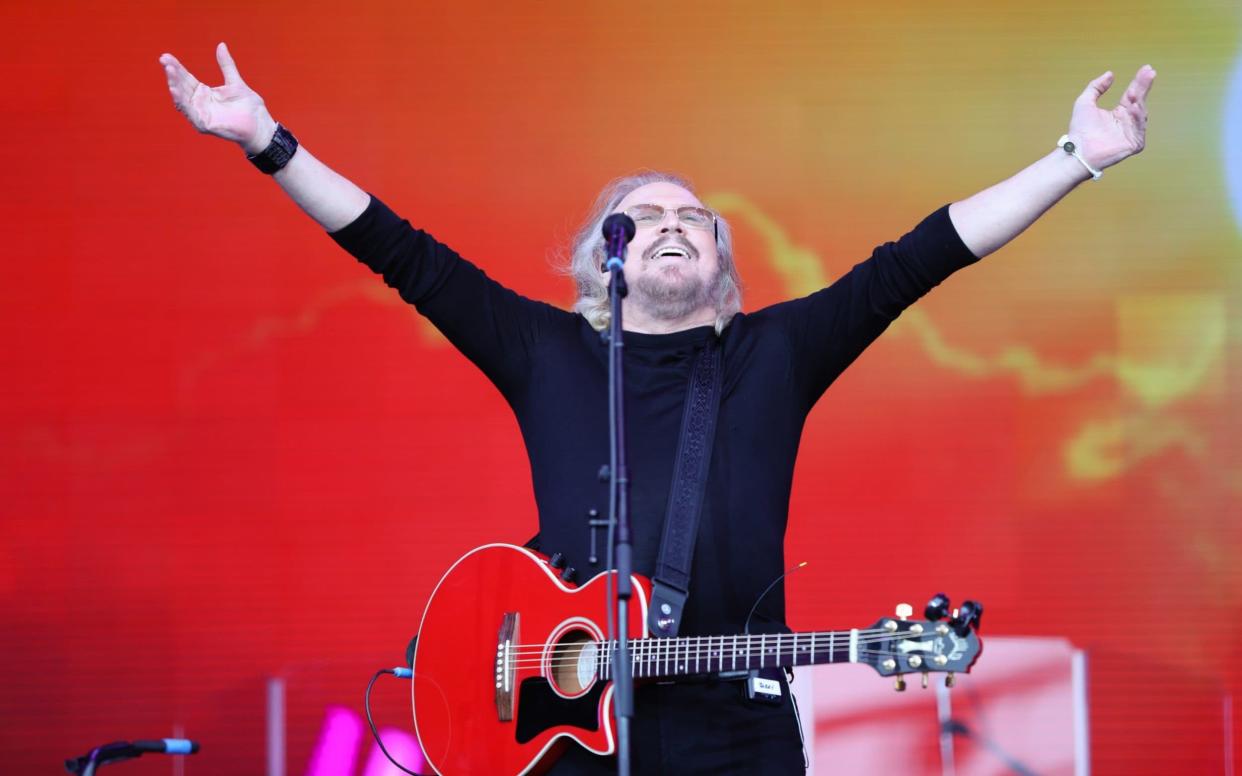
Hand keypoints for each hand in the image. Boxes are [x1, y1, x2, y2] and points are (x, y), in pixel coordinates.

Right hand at [159, 42, 276, 153]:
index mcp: (204, 93)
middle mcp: (199, 103)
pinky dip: (182, 102)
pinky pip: (191, 113)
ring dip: (175, 85)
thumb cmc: (249, 107)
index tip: (166, 56)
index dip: (176, 67)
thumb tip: (221, 45)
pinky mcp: (205, 125)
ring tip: (169, 71)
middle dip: (173, 73)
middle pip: (182, 86)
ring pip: (183, 99)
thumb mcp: (235, 82)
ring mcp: (201, 114)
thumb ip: (226, 65)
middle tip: (164, 60)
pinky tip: (175, 90)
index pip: (186, 78)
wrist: (261, 125)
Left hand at [1067, 65, 1156, 170]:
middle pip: (1139, 101)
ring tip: (1136, 92)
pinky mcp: (1134, 144)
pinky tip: (1135, 108)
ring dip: (1139, 102)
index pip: (1132, 94)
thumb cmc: (1079, 130)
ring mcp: (1132, 133)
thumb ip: (1096, 87)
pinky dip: (1137, 119)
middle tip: (1149, 72)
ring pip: (1141, 114)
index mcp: (1120, 113)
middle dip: (1144, 87)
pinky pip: (1139, 129)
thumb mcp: (1085, 102)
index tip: (1147, 68)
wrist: (1077, 150)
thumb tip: (1110, 73)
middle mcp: (1128, 122)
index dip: (1139, 82)